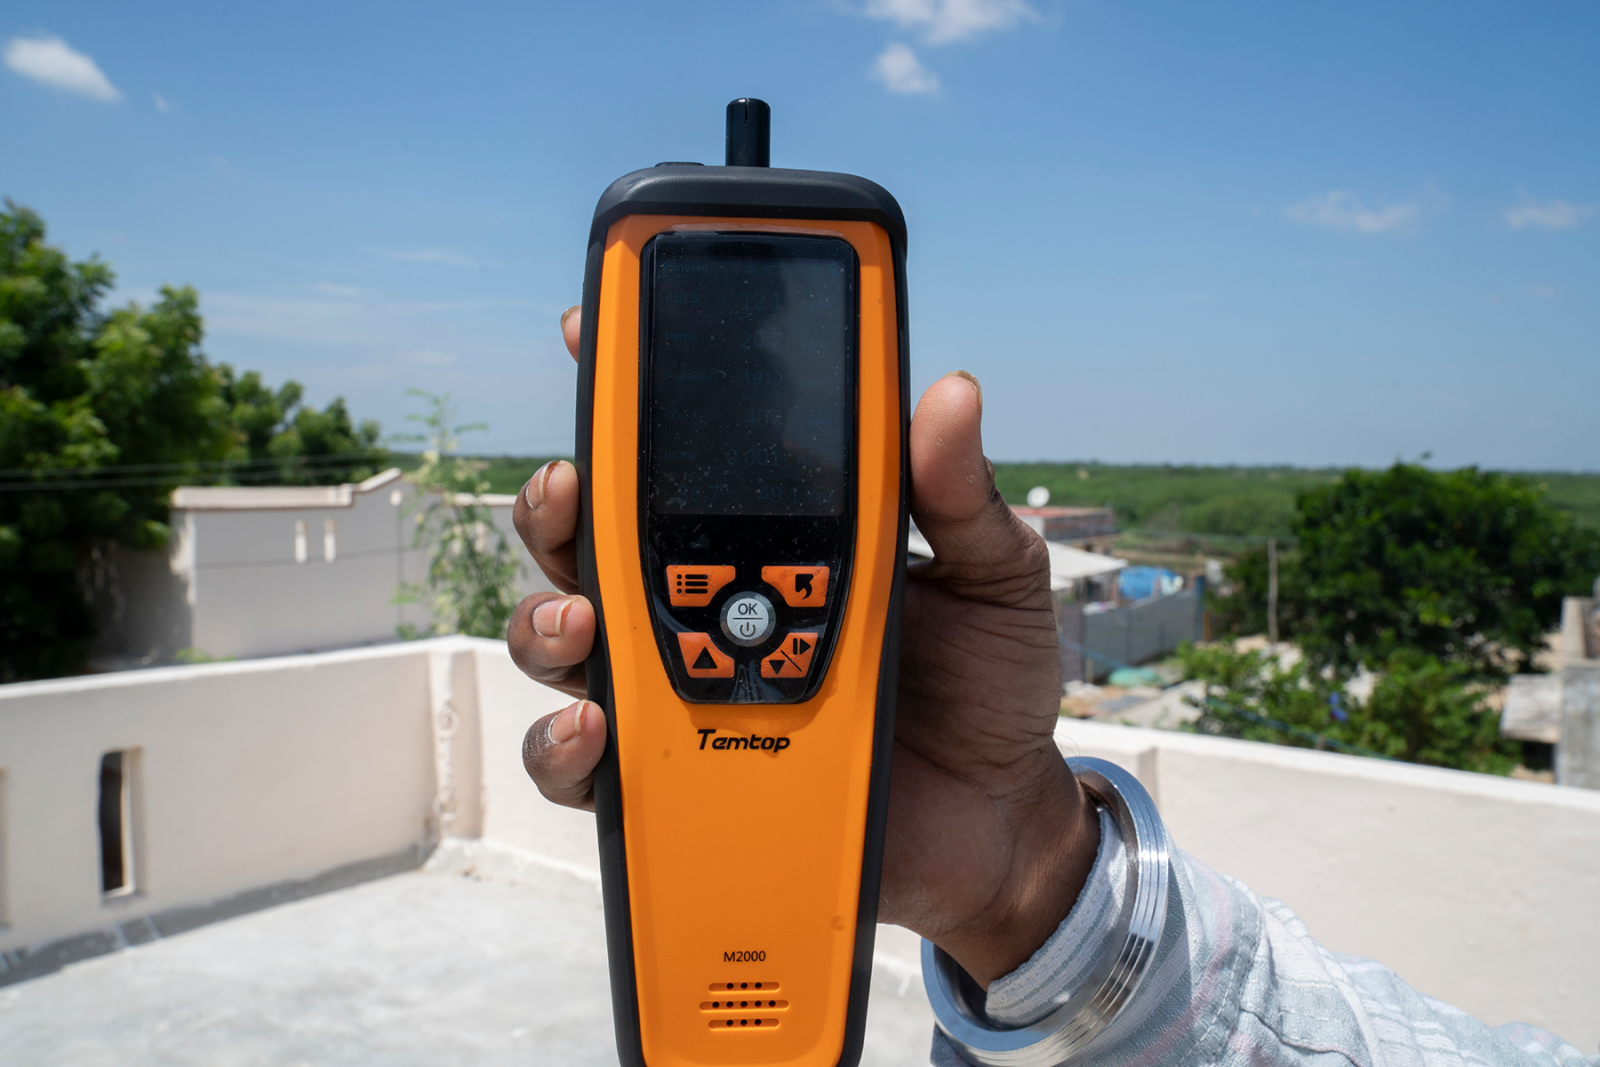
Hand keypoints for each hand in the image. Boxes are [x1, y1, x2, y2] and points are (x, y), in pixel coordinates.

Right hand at [509, 306, 1098, 985]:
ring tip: (580, 624)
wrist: (997, 814)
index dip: (631, 394)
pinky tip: (593, 730)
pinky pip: (590, 764)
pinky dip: (566, 747)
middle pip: (598, 540)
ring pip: (571, 640)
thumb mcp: (993, 574)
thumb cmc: (989, 681)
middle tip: (571, 487)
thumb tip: (952, 393)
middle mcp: (713, 602)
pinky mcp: (681, 775)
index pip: (689, 457)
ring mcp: (688, 688)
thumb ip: (961, 496)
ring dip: (548, 620)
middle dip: (561, 505)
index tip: (591, 332)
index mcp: (779, 536)